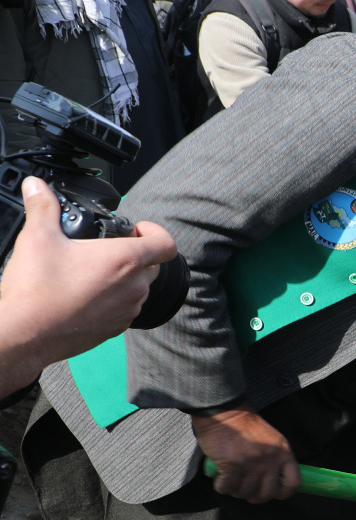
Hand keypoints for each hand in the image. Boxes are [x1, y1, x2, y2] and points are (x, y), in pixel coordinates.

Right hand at [0, 177, 176, 396]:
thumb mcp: (38, 238)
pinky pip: (125, 309)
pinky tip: (86, 294)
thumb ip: (43, 207)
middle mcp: (134, 287)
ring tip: (94, 271)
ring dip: (125, 278)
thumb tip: (36, 186)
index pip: (166, 243)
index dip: (156, 231)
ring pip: (139, 288)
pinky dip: (114, 299)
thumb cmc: (36, 290)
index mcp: (125, 261)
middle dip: (136, 253)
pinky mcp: (115, 329)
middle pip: (153, 265)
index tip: (137, 228)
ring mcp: (127, 311)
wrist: (24, 333)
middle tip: (108, 248)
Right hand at [193, 405, 300, 502]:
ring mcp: (252, 463)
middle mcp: (271, 460)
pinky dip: (221, 486)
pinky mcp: (233, 465)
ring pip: (245, 492)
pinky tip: (220, 478)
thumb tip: (275, 482)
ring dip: (236, 490)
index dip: (283, 493)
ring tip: (231, 480)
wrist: (226, 412)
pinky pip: (227, 487)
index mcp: (284, 453)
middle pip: (267, 493)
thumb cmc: (247, 426)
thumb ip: (277, 459)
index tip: (274, 493)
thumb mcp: (273, 440)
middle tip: (246, 490)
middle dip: (255, 497)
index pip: (294, 483)